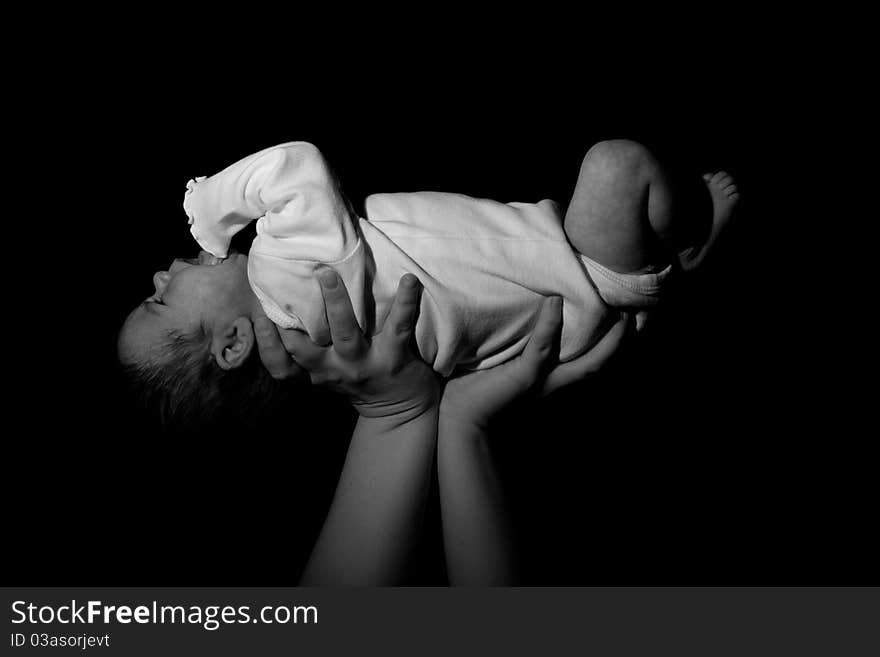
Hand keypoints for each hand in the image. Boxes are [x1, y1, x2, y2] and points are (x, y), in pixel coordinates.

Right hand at [255, 268, 438, 418]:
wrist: (400, 409)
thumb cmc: (357, 379)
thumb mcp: (326, 372)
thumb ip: (307, 349)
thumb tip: (282, 307)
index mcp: (316, 373)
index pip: (282, 366)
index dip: (267, 345)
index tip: (258, 317)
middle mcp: (336, 370)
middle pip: (306, 348)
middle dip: (295, 319)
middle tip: (289, 284)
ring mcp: (365, 364)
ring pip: (345, 333)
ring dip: (336, 302)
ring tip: (329, 274)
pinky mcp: (394, 358)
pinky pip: (399, 326)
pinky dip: (406, 302)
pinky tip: (410, 280)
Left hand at [441, 297, 631, 427]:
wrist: (460, 418)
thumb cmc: (476, 385)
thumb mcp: (502, 356)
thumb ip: (517, 334)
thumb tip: (528, 300)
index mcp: (553, 376)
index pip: (592, 357)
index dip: (615, 340)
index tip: (631, 313)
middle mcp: (555, 380)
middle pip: (601, 362)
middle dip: (624, 340)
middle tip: (641, 310)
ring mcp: (543, 380)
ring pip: (587, 363)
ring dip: (607, 339)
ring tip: (620, 311)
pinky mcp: (523, 377)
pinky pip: (541, 350)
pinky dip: (549, 327)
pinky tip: (555, 303)